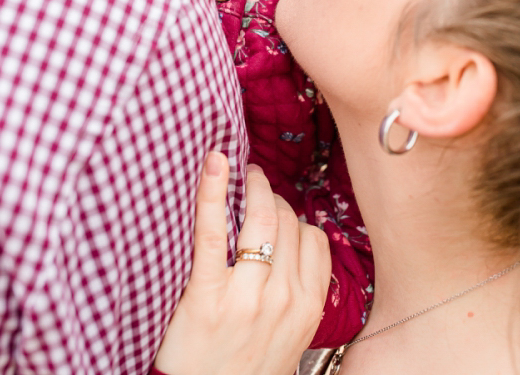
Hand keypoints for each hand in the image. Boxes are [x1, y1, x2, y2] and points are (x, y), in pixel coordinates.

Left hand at [154, 154, 331, 373]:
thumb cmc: (247, 373)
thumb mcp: (290, 341)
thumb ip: (299, 299)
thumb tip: (300, 255)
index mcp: (308, 308)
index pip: (313, 239)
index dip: (294, 216)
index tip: (277, 208)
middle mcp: (284, 299)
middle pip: (288, 224)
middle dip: (270, 197)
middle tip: (254, 180)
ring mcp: (246, 297)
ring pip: (260, 221)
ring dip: (251, 187)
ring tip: (236, 170)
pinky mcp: (206, 297)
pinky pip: (212, 233)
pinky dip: (211, 192)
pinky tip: (213, 164)